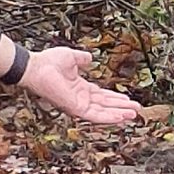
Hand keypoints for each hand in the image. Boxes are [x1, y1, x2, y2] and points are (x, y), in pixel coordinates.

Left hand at [13, 44, 144, 123]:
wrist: (36, 67)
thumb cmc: (48, 62)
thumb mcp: (71, 57)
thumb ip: (82, 58)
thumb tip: (90, 58)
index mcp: (79, 88)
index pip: (101, 96)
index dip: (115, 98)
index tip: (128, 99)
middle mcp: (80, 98)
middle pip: (105, 105)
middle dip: (121, 108)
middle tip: (137, 110)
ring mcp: (77, 105)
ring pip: (103, 113)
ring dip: (119, 114)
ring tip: (134, 115)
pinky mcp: (75, 109)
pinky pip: (95, 115)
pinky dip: (109, 117)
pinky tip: (121, 117)